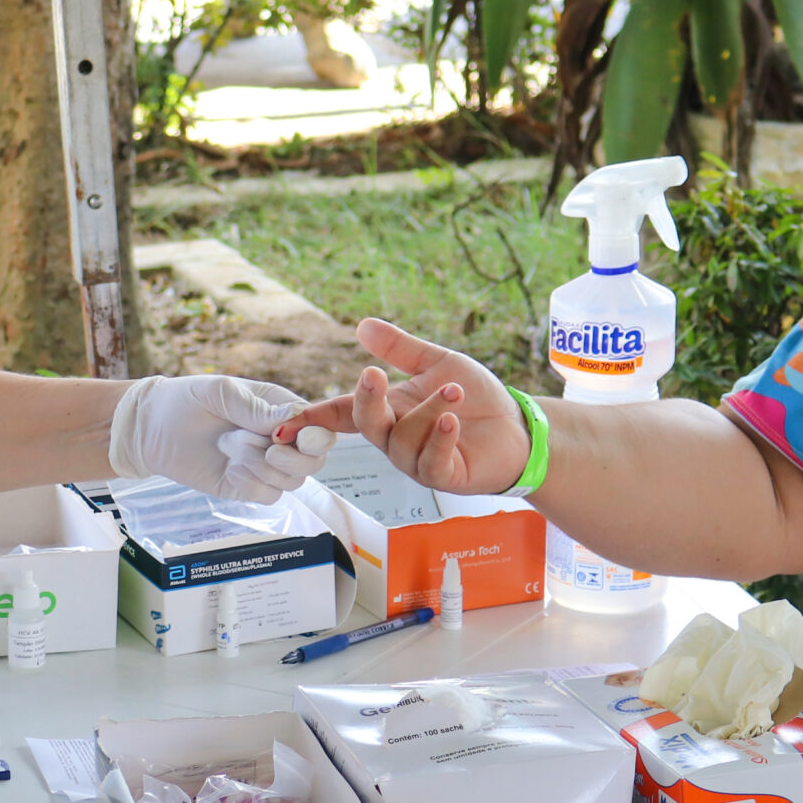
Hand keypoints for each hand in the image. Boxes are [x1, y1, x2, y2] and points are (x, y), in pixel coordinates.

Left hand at [108, 375, 333, 505]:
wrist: (151, 430)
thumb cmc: (186, 400)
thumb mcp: (222, 394)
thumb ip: (258, 409)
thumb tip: (294, 419)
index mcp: (280, 408)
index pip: (320, 427)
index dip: (315, 437)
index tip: (287, 436)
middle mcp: (280, 438)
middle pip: (315, 461)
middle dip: (293, 459)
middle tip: (266, 449)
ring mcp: (265, 465)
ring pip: (293, 481)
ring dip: (263, 468)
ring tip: (231, 450)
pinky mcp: (248, 486)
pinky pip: (268, 495)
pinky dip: (251, 484)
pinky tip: (229, 469)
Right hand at [283, 319, 531, 495]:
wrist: (517, 428)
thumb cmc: (477, 400)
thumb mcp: (438, 364)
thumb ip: (400, 349)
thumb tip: (362, 325)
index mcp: (388, 412)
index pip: (342, 414)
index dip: (313, 418)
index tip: (285, 423)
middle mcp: (396, 439)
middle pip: (366, 425)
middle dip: (367, 400)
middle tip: (374, 375)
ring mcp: (417, 461)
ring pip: (403, 440)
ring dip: (427, 411)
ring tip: (455, 391)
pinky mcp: (444, 477)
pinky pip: (430, 463)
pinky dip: (438, 440)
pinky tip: (450, 421)